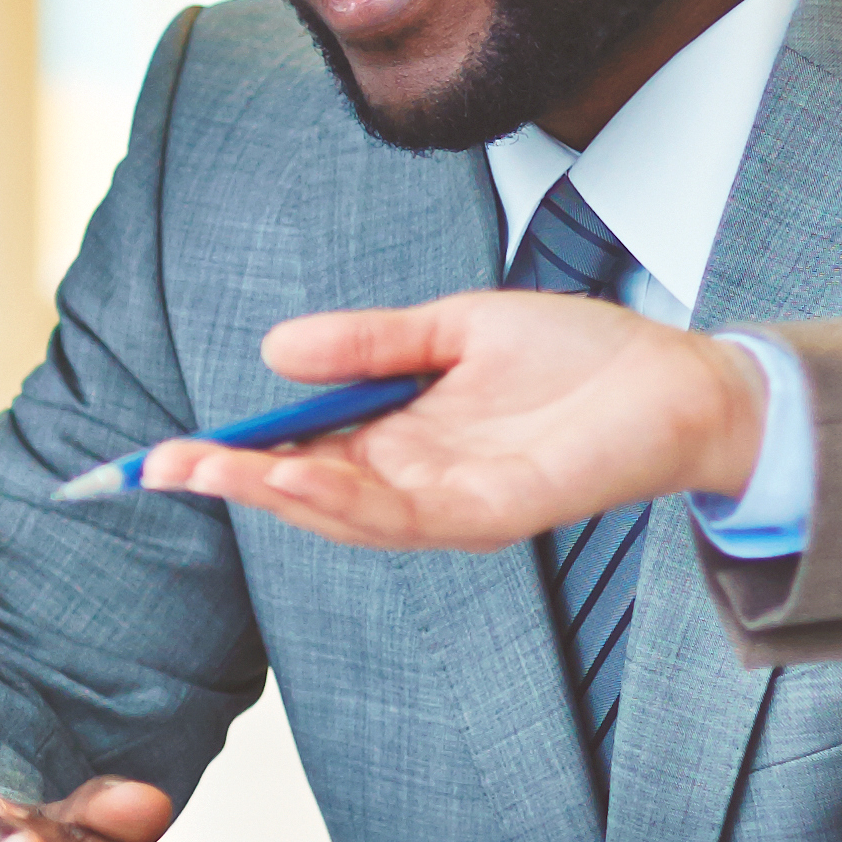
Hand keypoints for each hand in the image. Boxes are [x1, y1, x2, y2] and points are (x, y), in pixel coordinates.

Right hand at [134, 291, 765, 549]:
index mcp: (402, 440)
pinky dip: (345, 498)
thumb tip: (275, 349)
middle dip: (231, 481)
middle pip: (307, 492)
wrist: (682, 380)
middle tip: (158, 468)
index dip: (231, 454)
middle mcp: (419, 482)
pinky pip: (408, 513)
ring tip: (209, 471)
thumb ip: (369, 344)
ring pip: (346, 512)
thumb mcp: (454, 328)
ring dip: (274, 494)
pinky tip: (295, 476)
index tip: (163, 451)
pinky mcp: (499, 510)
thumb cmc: (581, 358)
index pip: (298, 455)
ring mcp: (456, 504)